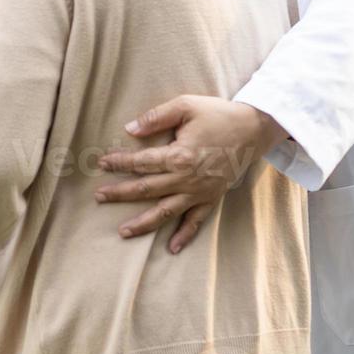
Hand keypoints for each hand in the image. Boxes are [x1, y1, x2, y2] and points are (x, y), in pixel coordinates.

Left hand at [94, 96, 286, 253]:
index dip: (119, 162)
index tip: (102, 163)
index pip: (140, 162)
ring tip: (123, 232)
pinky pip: (196, 221)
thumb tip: (130, 128)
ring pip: (166, 212)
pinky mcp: (212, 198)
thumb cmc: (218, 114)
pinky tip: (172, 248)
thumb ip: (156, 117)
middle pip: (146, 190)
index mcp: (178, 155)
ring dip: (143, 223)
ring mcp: (200, 192)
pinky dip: (185, 235)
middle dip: (120, 193)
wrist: (253, 128)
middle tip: (99, 197)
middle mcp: (187, 179)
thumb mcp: (186, 105)